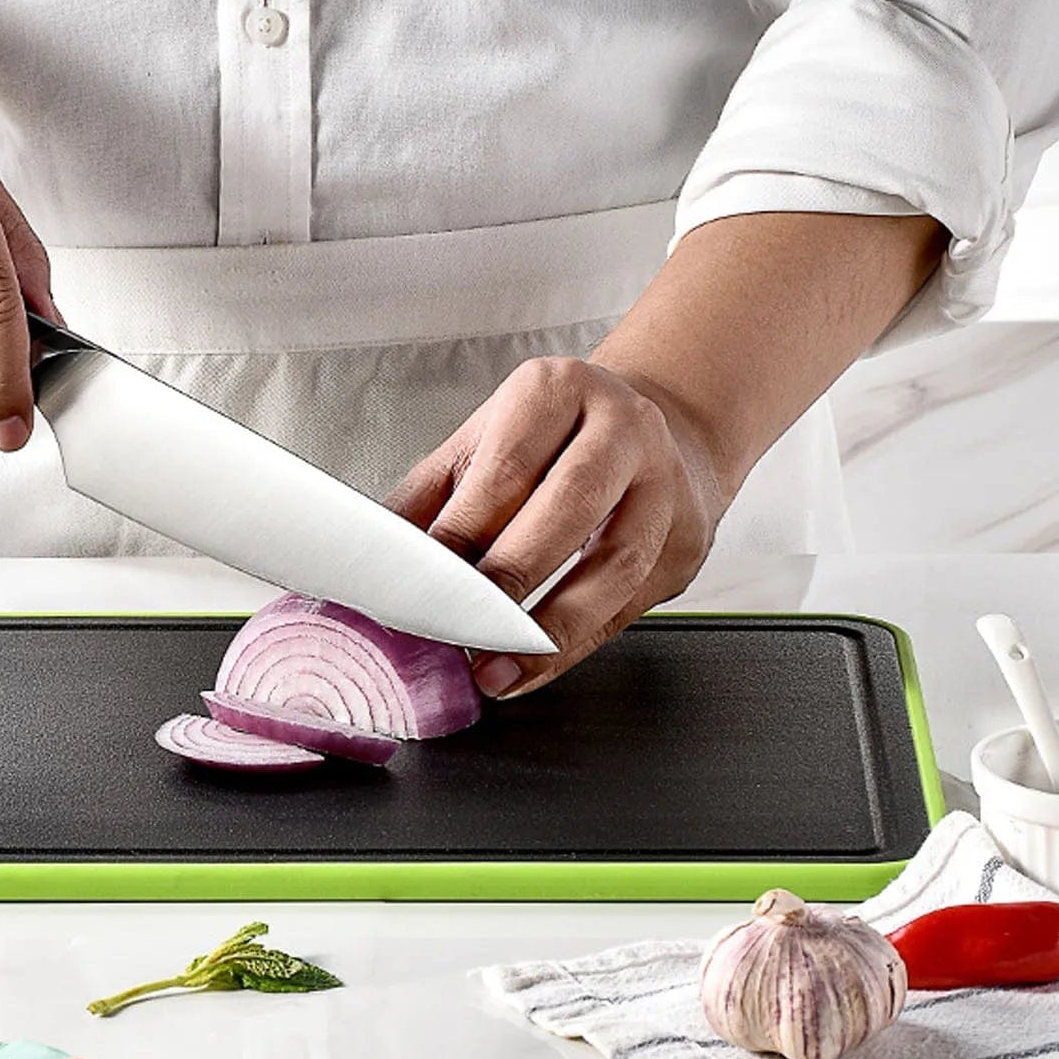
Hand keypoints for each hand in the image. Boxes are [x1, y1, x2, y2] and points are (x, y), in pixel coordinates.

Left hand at [389, 357, 725, 696]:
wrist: (658, 425)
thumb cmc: (554, 438)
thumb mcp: (484, 443)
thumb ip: (429, 496)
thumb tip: (372, 557)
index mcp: (558, 390)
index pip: (506, 468)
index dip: (462, 534)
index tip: (421, 586)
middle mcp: (623, 428)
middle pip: (568, 507)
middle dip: (511, 577)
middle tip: (461, 630)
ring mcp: (665, 485)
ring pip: (615, 565)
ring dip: (552, 629)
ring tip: (497, 668)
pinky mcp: (686, 543)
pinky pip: (631, 605)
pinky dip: (578, 644)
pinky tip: (535, 665)